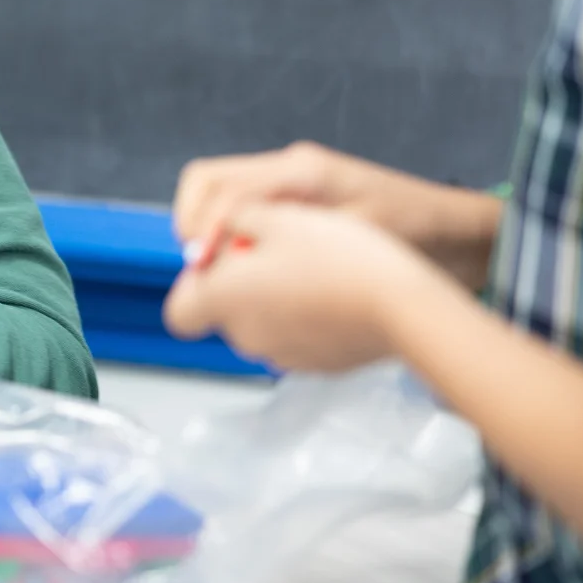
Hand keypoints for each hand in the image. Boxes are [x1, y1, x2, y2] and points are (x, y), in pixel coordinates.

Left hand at [162, 203, 457, 371]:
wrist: (403, 306)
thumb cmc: (339, 257)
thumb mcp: (280, 217)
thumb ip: (238, 220)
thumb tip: (224, 228)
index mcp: (224, 299)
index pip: (179, 311)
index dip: (193, 286)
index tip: (217, 261)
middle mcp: (244, 335)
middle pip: (225, 310)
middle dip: (240, 283)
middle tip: (275, 251)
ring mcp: (280, 355)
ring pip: (260, 323)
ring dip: (273, 299)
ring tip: (311, 268)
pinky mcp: (315, 365)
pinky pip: (295, 337)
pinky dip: (303, 318)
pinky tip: (333, 293)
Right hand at [174, 141, 500, 289]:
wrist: (455, 234)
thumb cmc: (417, 234)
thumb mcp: (356, 239)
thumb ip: (293, 242)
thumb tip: (234, 259)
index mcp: (301, 171)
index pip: (223, 187)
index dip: (203, 229)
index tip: (200, 267)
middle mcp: (289, 167)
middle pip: (207, 180)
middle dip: (191, 222)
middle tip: (198, 266)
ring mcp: (289, 180)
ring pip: (218, 193)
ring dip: (205, 228)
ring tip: (214, 270)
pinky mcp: (294, 198)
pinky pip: (240, 207)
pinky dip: (226, 233)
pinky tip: (242, 266)